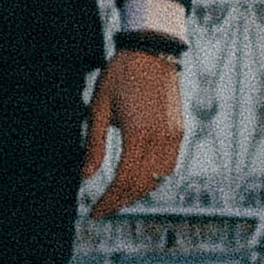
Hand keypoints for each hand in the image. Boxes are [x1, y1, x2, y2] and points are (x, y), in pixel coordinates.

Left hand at [81, 46, 183, 219]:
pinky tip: (138, 178)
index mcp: (138, 134)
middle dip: (121, 202)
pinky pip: (168, 165)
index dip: (108, 201)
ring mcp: (173, 135)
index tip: (94, 211)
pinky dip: (154, 178)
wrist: (152, 52)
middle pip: (141, 185)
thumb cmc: (121, 76)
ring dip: (138, 192)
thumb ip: (93, 145)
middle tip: (103, 209)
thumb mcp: (98, 108)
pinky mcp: (178, 131)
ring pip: (158, 178)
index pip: (123, 181)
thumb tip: (85, 176)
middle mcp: (160, 138)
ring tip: (119, 197)